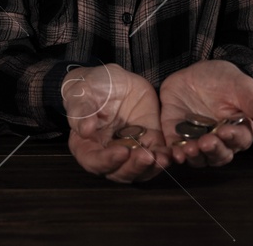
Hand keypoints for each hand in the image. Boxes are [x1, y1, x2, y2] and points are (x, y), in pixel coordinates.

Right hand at [62, 64, 170, 182]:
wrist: (111, 79)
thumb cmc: (89, 88)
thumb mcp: (80, 95)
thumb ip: (81, 112)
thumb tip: (85, 130)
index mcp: (86, 146)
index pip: (94, 162)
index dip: (108, 161)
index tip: (122, 151)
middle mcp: (108, 154)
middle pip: (120, 172)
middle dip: (135, 166)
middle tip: (147, 156)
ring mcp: (130, 150)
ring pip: (141, 169)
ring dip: (152, 167)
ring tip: (163, 158)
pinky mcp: (149, 141)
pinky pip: (158, 155)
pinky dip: (165, 157)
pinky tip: (172, 152)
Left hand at [157, 60, 252, 167]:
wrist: (196, 71)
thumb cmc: (225, 79)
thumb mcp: (243, 88)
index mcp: (239, 130)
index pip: (239, 140)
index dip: (232, 137)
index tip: (225, 130)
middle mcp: (219, 140)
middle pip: (219, 155)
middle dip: (213, 150)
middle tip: (206, 142)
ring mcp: (197, 140)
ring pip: (198, 157)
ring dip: (194, 156)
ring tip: (189, 150)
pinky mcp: (175, 136)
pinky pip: (176, 151)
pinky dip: (175, 155)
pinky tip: (174, 154)